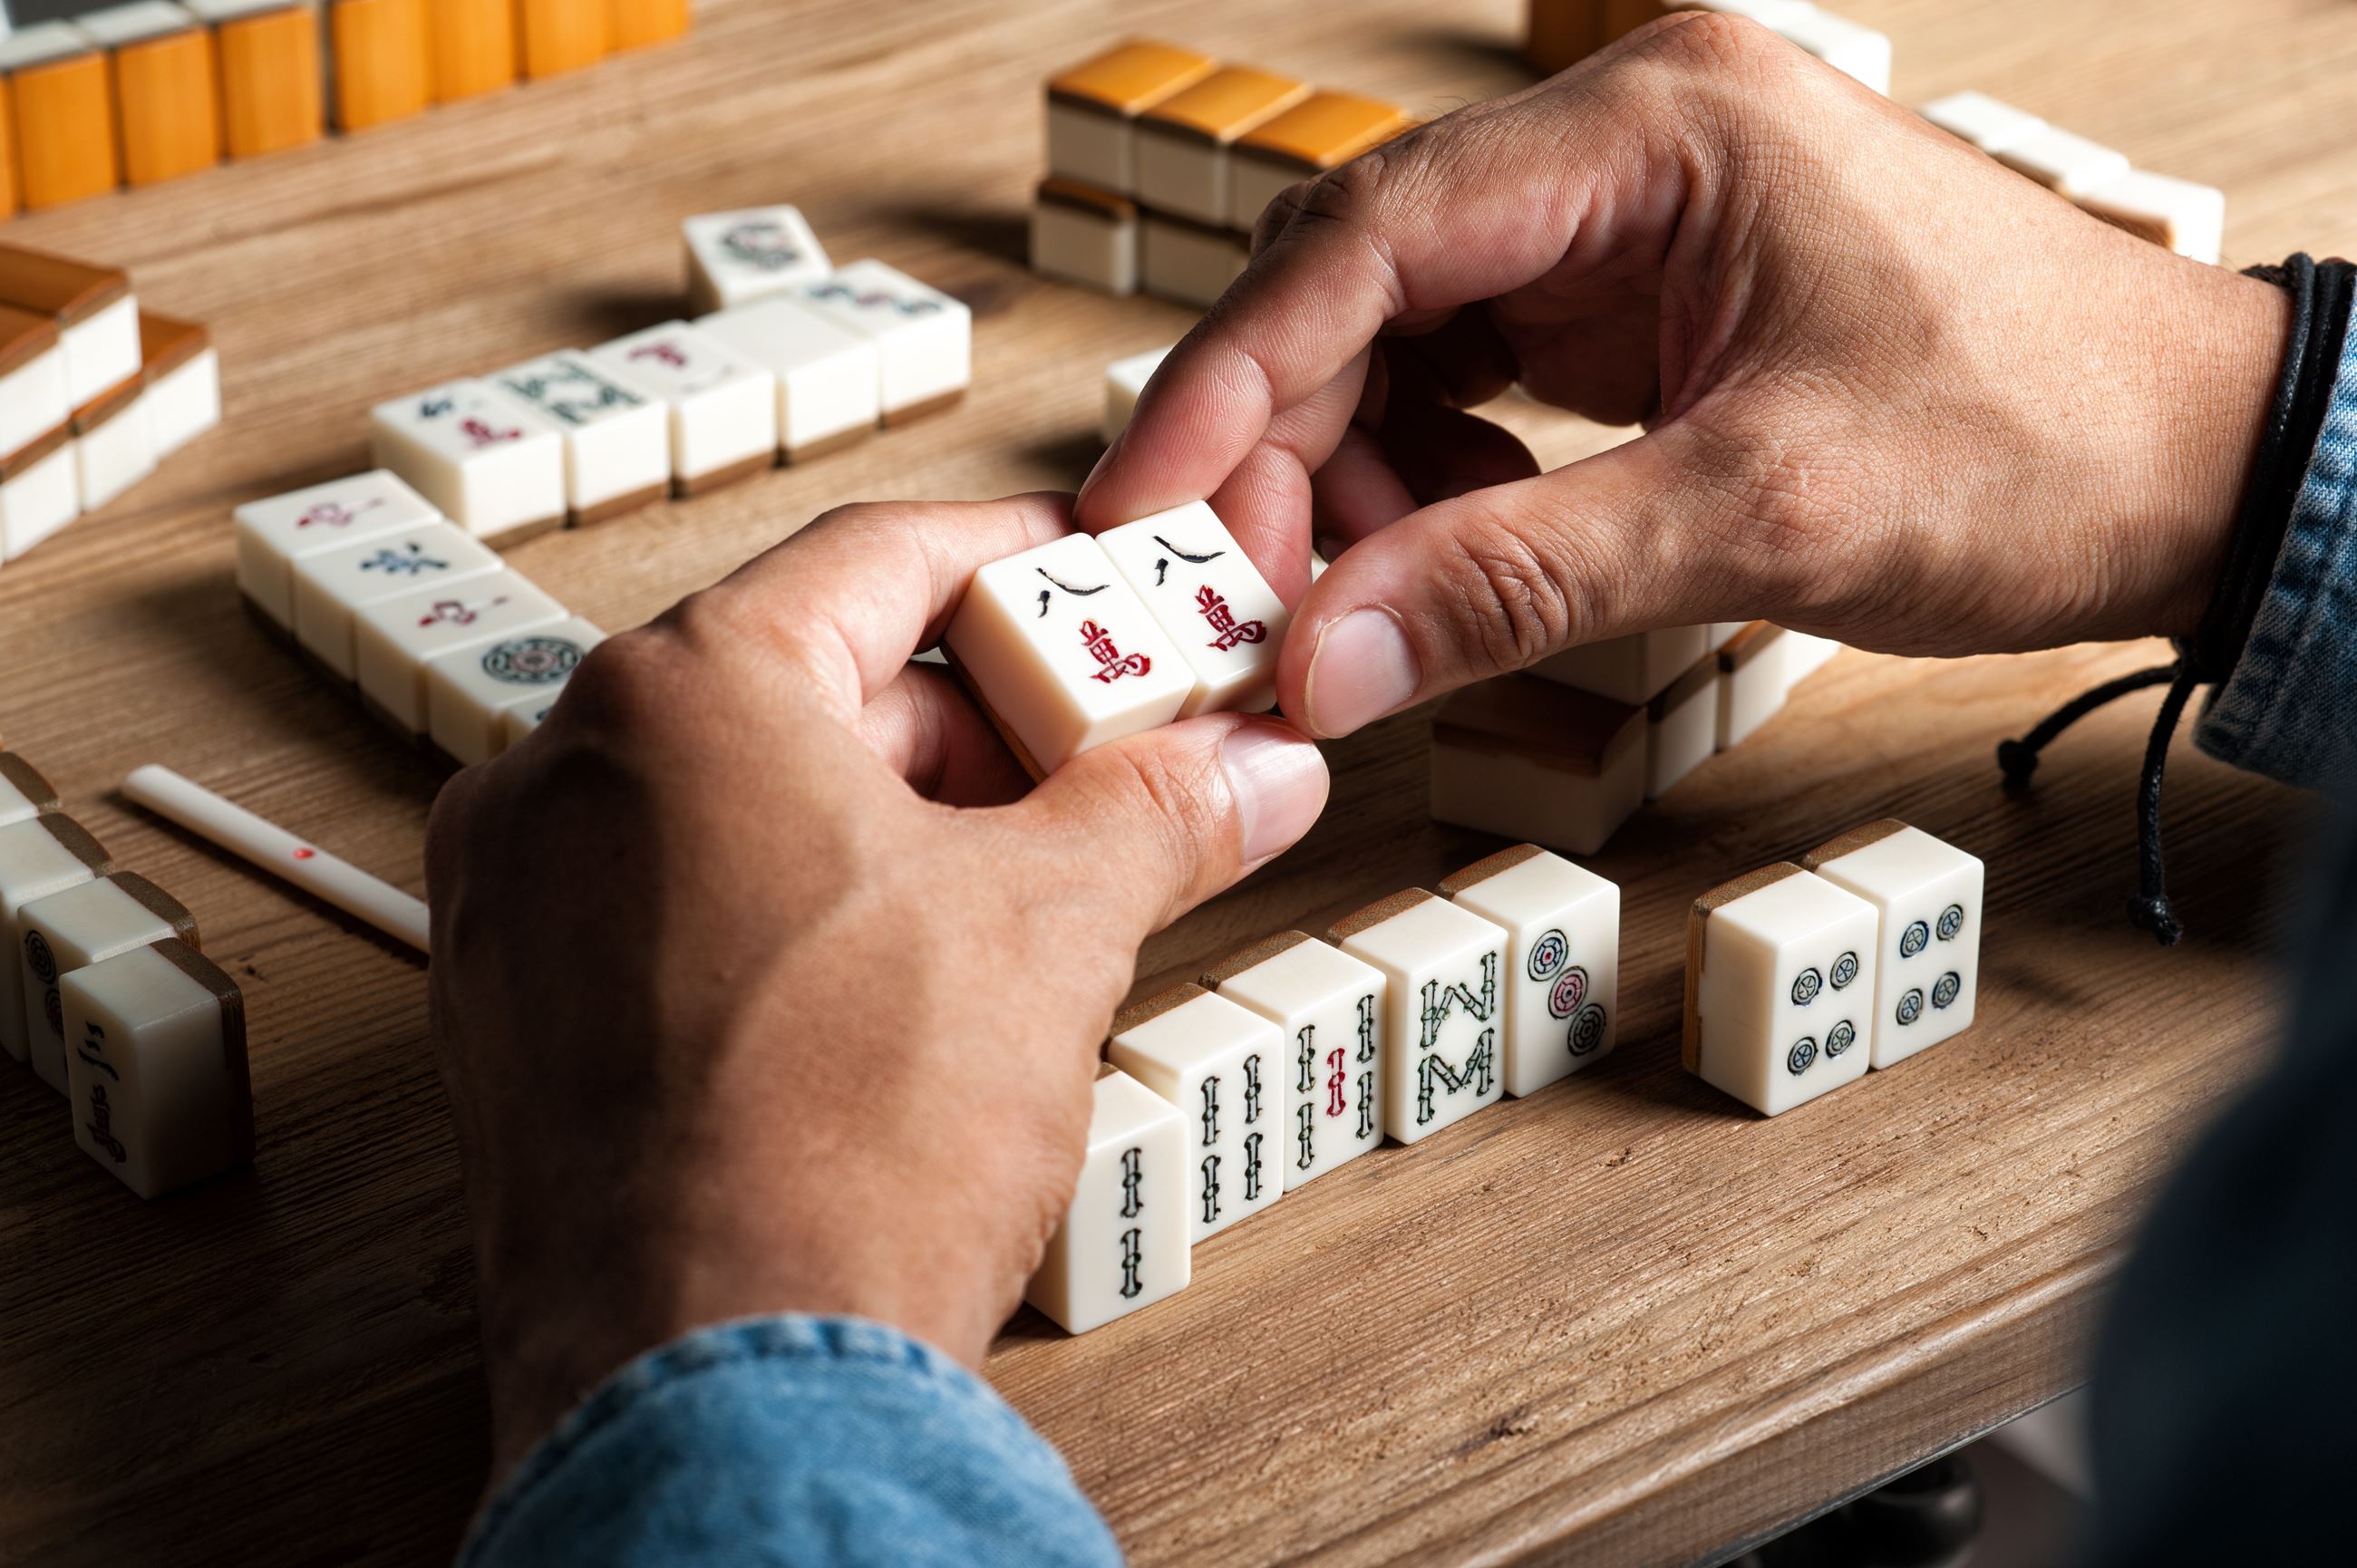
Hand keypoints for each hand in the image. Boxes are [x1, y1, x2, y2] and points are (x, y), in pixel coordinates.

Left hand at [424, 495, 1327, 1476]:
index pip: (878, 560)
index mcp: (680, 696)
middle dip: (975, 716)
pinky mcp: (517, 1024)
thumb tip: (1245, 769)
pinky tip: (907, 973)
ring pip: (740, 802)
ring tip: (1029, 871)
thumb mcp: (1051, 928)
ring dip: (893, 819)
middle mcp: (562, 776)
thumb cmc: (835, 1142)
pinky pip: (676, 905)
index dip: (1016, 562)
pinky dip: (797, 907)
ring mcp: (521, 905)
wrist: (714, 1380)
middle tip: (1101, 743)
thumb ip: (1158, 809)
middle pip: (808, 681)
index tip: (1090, 575)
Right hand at [1078, 11, 2289, 737]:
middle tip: (1247, 593)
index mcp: (1656, 130)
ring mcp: (1633, 222)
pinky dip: (1436, 470)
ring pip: (1406, 330)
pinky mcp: (1646, 300)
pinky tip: (1459, 542)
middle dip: (1288, 443)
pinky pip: (1478, 372)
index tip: (1149, 512)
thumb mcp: (1764, 517)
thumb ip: (1522, 579)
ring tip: (1376, 588)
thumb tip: (1324, 662)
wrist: (2205, 464)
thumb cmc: (2045, 441)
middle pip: (1364, 278)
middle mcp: (1626, 149)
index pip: (1368, 236)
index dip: (1233, 382)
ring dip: (1357, 466)